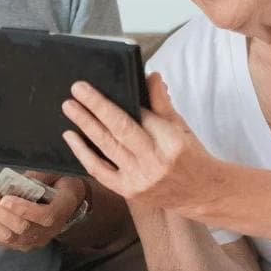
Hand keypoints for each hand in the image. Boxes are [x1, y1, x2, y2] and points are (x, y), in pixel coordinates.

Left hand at [0, 173, 84, 251]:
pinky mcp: (18, 244)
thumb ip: (39, 176)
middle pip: (19, 228)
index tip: (4, 199)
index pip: (44, 216)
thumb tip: (15, 179)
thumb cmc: (60, 186)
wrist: (67, 205)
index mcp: (60, 212)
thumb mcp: (57, 176)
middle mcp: (46, 232)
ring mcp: (32, 241)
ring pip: (5, 236)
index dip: (23, 209)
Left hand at [60, 72, 218, 212]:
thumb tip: (150, 76)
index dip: (122, 101)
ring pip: (107, 147)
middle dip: (96, 107)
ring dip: (85, 125)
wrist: (201, 194)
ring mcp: (140, 179)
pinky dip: (83, 153)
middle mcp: (154, 162)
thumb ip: (162, 103)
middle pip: (120, 129)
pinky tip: (71, 137)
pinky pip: (100, 172)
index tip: (102, 86)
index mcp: (171, 142)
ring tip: (69, 107)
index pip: (142, 115)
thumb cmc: (190, 156)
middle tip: (77, 89)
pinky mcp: (129, 192)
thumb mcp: (181, 126)